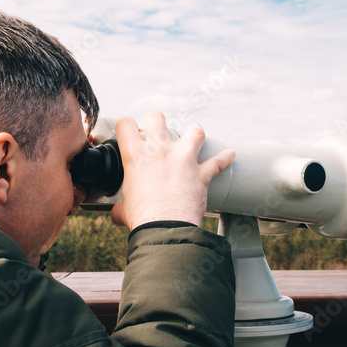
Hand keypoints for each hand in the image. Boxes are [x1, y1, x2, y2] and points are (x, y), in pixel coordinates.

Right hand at [109, 112, 234, 230]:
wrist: (165, 229)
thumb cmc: (143, 219)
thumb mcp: (123, 209)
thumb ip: (120, 205)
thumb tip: (116, 212)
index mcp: (136, 157)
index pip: (125, 125)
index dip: (126, 126)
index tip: (130, 132)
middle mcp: (160, 151)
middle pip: (157, 118)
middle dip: (156, 121)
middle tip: (157, 130)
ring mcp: (183, 160)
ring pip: (194, 132)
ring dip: (194, 132)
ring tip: (194, 133)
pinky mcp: (201, 174)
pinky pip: (218, 162)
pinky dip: (225, 158)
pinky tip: (230, 154)